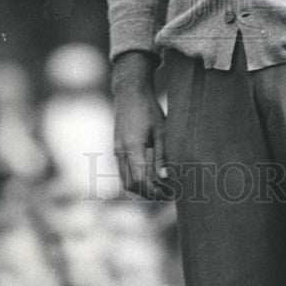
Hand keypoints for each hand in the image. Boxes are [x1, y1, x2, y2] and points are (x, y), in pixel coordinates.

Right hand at [112, 50, 168, 200]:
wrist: (130, 92)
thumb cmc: (148, 109)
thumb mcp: (160, 130)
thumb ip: (161, 154)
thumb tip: (165, 177)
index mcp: (132, 148)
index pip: (139, 180)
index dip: (153, 191)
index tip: (169, 193)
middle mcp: (120, 152)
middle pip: (131, 185)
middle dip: (148, 193)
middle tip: (167, 193)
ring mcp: (116, 150)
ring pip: (125, 180)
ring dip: (141, 188)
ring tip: (161, 187)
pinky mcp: (117, 148)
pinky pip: (124, 171)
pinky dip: (136, 178)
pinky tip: (150, 175)